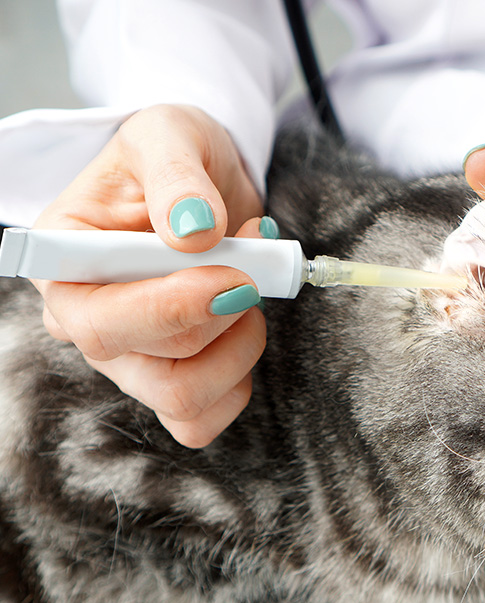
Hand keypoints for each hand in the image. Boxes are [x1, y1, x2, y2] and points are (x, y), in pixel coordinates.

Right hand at [32, 104, 269, 447]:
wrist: (203, 189)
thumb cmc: (173, 160)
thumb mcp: (169, 135)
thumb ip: (177, 177)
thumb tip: (194, 232)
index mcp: (65, 266)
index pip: (97, 321)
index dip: (170, 308)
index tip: (231, 270)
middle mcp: (88, 324)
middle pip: (155, 367)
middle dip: (223, 315)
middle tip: (254, 261)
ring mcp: (127, 361)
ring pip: (184, 399)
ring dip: (240, 345)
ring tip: (250, 287)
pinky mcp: (168, 382)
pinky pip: (202, 419)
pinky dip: (239, 379)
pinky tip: (243, 327)